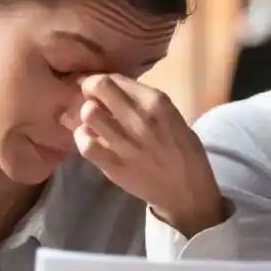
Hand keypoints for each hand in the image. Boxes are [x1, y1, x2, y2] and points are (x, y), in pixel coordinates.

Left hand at [73, 74, 224, 237]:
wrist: (187, 191)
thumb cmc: (184, 152)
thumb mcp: (173, 118)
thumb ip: (145, 103)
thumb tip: (116, 90)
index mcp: (157, 103)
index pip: (116, 79)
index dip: (101, 79)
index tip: (98, 86)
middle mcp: (139, 118)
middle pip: (99, 87)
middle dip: (89, 88)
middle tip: (90, 97)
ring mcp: (124, 142)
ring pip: (89, 114)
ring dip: (87, 114)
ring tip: (92, 121)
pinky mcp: (113, 165)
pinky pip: (85, 144)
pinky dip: (83, 138)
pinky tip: (91, 139)